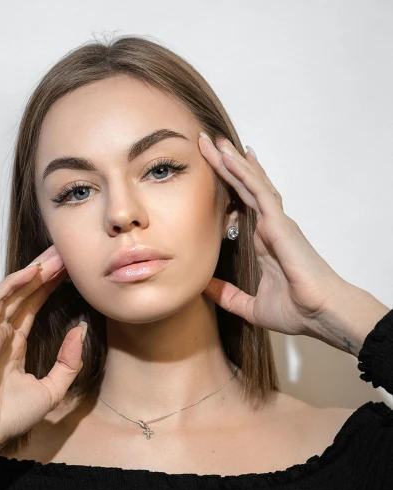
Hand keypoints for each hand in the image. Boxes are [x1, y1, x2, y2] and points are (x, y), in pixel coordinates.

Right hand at [0, 244, 83, 454]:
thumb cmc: (11, 416)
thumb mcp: (52, 389)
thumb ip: (68, 362)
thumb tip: (79, 331)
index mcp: (15, 346)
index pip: (33, 307)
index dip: (49, 287)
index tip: (69, 271)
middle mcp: (3, 335)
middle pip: (24, 293)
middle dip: (45, 272)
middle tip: (66, 251)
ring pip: (12, 292)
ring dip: (33, 272)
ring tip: (55, 255)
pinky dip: (13, 284)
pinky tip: (33, 271)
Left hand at [198, 133, 346, 335]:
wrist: (319, 313)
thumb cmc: (297, 310)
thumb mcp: (250, 306)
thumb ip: (228, 296)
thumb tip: (204, 289)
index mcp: (264, 243)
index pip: (241, 207)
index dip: (228, 188)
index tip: (212, 171)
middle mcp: (270, 227)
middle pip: (245, 188)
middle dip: (225, 165)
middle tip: (206, 143)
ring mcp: (276, 223)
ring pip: (251, 183)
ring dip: (232, 162)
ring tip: (214, 141)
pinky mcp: (280, 223)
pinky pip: (259, 192)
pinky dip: (244, 173)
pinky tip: (230, 158)